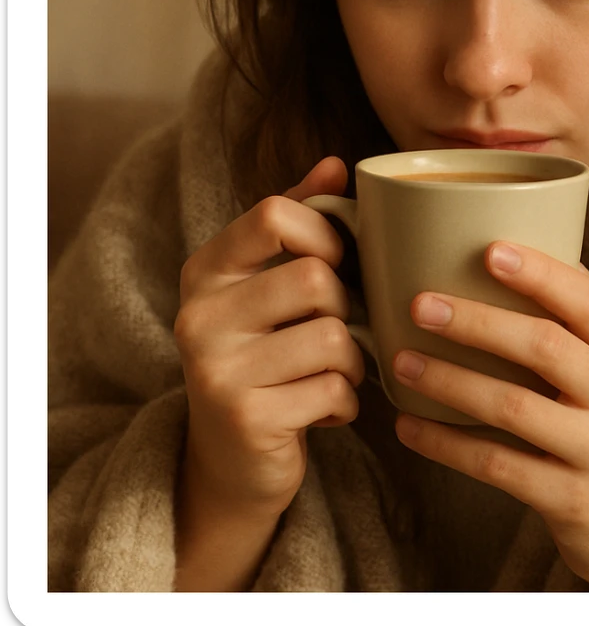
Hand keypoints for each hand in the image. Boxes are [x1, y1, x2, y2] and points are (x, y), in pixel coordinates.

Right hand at [174, 156, 364, 518]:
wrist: (230, 462)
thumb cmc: (267, 355)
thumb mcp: (269, 285)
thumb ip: (300, 222)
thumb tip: (336, 163)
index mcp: (206, 270)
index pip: (274, 214)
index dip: (326, 233)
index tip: (336, 261)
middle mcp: (199, 315)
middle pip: (315, 279)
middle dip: (346, 309)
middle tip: (336, 331)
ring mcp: (216, 369)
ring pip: (334, 338)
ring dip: (352, 362)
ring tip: (333, 373)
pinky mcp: (243, 418)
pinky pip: (334, 390)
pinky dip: (346, 402)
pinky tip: (323, 409)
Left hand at [389, 242, 588, 591]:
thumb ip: (576, 329)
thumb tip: (512, 258)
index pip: (588, 302)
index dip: (541, 273)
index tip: (490, 250)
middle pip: (545, 347)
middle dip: (477, 322)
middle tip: (421, 305)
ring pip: (514, 407)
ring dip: (451, 381)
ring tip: (402, 362)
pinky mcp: (572, 500)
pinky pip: (498, 465)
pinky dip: (448, 444)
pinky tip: (410, 427)